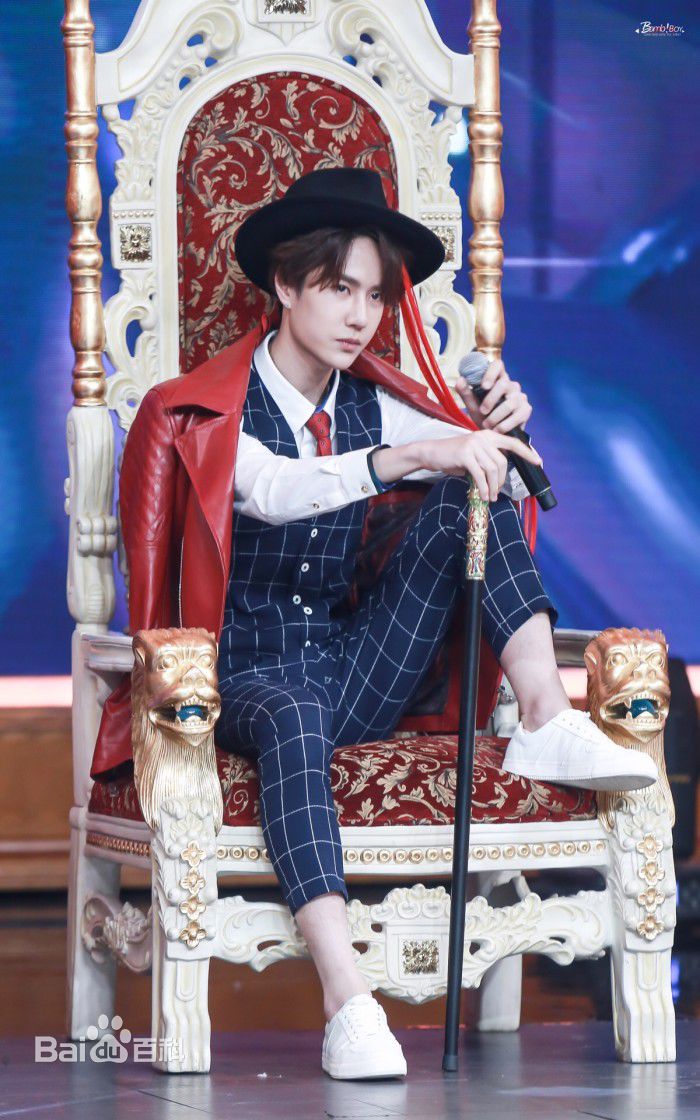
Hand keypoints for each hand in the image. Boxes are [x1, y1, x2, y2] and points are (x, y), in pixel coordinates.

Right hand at [420, 430, 542, 501]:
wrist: (431, 452)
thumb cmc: (453, 456)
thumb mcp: (474, 454)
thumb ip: (488, 459)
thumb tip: (501, 476)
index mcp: (489, 435)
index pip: (513, 442)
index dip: (527, 452)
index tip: (538, 462)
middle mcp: (483, 436)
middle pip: (502, 461)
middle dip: (501, 480)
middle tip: (497, 493)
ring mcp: (474, 444)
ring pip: (492, 469)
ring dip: (492, 486)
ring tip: (489, 496)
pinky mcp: (465, 454)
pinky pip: (480, 474)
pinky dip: (483, 487)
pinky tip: (483, 495)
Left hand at [454, 358, 531, 432]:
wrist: (494, 435)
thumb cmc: (483, 416)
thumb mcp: (472, 405)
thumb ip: (466, 393)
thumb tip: (460, 380)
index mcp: (497, 379)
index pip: (498, 365)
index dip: (491, 373)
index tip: (484, 386)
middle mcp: (511, 385)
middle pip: (503, 384)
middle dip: (490, 400)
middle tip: (482, 412)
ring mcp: (521, 397)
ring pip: (510, 403)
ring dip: (495, 416)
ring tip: (487, 425)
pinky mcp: (526, 410)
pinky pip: (517, 416)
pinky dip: (504, 425)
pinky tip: (497, 430)